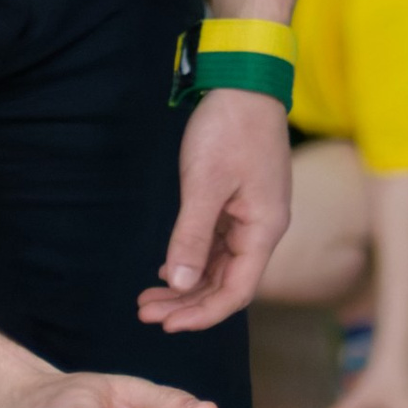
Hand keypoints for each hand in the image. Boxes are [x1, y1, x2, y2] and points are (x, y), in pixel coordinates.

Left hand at [140, 88, 291, 331]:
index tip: (167, 324)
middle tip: (144, 312)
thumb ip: (192, 237)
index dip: (203, 314)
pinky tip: (167, 269)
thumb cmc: (230, 129)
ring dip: (186, 285)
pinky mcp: (239, 204)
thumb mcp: (205, 185)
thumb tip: (179, 284)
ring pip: (219, 267)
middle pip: (226, 284)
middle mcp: (261, 230)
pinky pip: (216, 245)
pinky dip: (192, 260)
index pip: (237, 292)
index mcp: (263, 230)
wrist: (244, 83)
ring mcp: (251, 217)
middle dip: (186, 303)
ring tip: (148, 298)